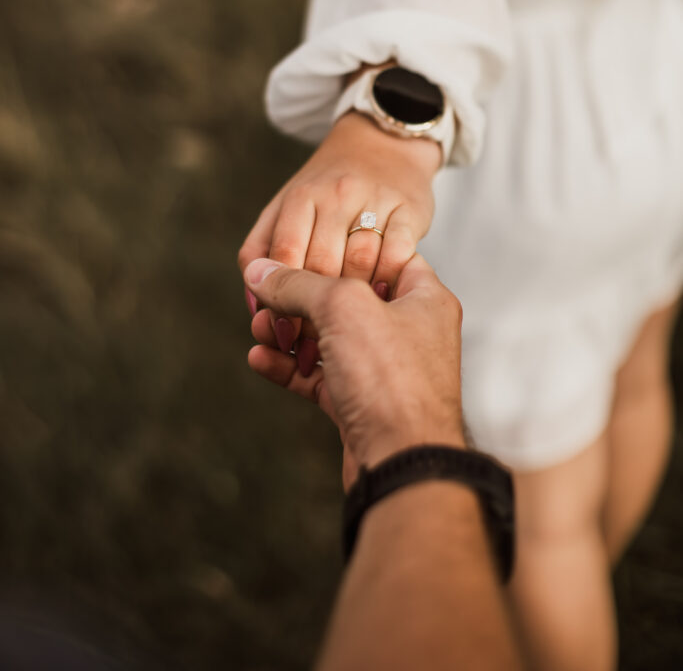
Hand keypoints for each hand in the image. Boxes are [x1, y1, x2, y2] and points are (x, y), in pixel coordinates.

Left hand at [239, 112, 440, 372]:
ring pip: (359, 262)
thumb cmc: (325, 190)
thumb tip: (253, 303)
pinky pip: (398, 255)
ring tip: (345, 335)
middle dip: (314, 314)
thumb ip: (262, 249)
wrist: (383, 144)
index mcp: (300, 196)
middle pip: (321, 264)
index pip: (284, 253)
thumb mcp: (286, 207)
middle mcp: (336, 193)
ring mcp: (375, 199)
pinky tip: (380, 304)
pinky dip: (388, 284)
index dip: (279, 299)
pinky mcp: (410, 209)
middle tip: (312, 350)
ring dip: (351, 305)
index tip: (280, 334)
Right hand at [245, 253, 464, 481]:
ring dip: (288, 332)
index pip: (380, 254)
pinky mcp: (361, 403)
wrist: (403, 463)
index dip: (340, 247)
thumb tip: (259, 271)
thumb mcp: (343, 308)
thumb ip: (298, 283)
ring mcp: (384, 369)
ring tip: (259, 329)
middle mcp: (408, 330)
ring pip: (327, 338)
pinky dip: (288, 366)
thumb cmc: (393, 380)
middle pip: (346, 298)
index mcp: (424, 297)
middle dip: (300, 297)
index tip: (299, 248)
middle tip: (265, 298)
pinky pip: (318, 376)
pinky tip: (259, 359)